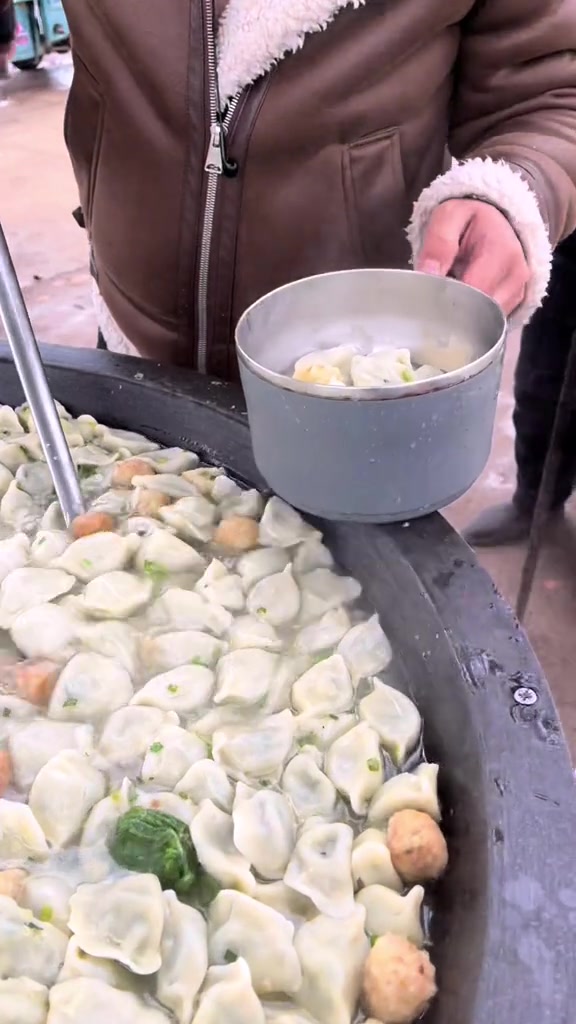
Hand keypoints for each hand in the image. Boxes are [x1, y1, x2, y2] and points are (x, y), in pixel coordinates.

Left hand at [416, 199, 528, 314]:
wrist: (494, 222)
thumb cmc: (469, 220)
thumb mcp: (449, 217)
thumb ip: (439, 242)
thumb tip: (428, 273)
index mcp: (501, 250)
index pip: (474, 291)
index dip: (449, 299)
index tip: (429, 298)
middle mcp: (516, 274)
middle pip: (480, 311)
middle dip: (455, 310)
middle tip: (436, 300)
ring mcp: (518, 291)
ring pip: (485, 320)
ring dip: (464, 314)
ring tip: (451, 295)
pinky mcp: (516, 303)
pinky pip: (490, 321)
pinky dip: (474, 317)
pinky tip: (464, 301)